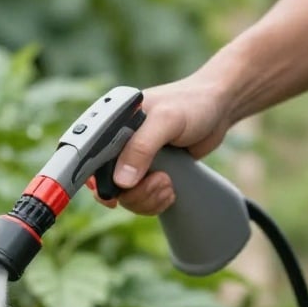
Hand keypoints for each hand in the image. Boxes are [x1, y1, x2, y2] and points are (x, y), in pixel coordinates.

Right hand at [100, 73, 233, 214]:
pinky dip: (155, 201)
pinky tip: (170, 190)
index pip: (88, 156)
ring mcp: (133, 160)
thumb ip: (141, 148)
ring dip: (147, 199)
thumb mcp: (166, 121)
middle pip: (106, 184)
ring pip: (125, 196)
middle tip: (160, 181)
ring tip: (168, 184)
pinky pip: (140, 199)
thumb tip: (121, 181)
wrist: (219, 109)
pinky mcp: (148, 173)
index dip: (94, 179)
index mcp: (111, 122)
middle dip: (133, 193)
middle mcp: (118, 143)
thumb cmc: (193, 104)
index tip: (110, 196)